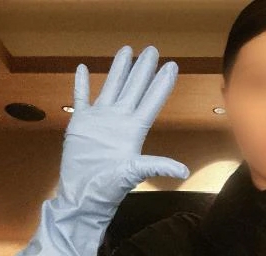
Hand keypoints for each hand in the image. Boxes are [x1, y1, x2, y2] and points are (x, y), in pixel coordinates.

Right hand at [55, 44, 188, 212]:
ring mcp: (100, 120)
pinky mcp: (81, 123)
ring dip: (118, 70)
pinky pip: (81, 98)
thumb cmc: (109, 186)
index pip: (152, 100)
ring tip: (126, 51)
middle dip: (143, 69)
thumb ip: (157, 166)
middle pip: (134, 88)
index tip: (172, 66)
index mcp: (134, 129)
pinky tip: (83, 69)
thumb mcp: (134, 173)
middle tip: (152, 50)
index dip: (162, 83)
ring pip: (111, 87)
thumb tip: (184, 172)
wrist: (82, 195)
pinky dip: (81, 84)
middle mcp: (119, 120)